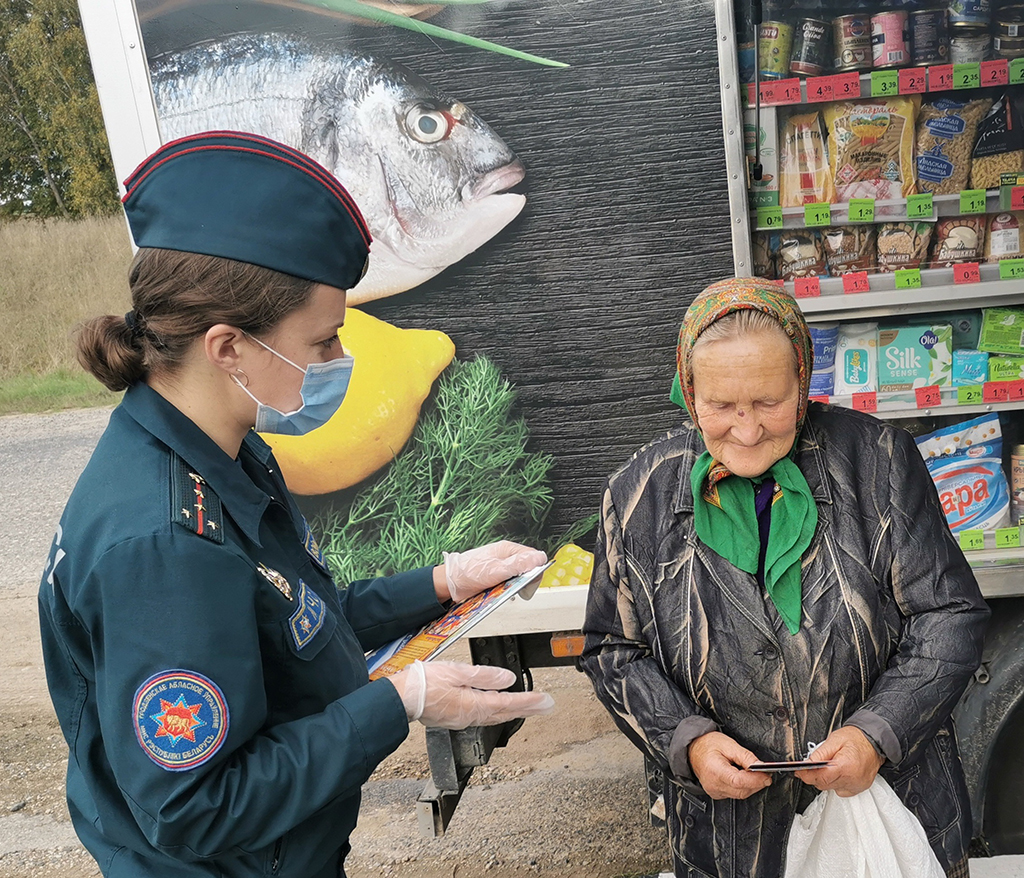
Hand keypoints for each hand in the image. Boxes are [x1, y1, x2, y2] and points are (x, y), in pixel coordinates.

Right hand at [390, 661, 554, 729]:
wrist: (400, 698)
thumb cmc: (423, 683)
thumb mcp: (457, 672)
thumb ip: (484, 676)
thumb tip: (507, 679)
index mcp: (473, 705)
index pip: (508, 704)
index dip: (530, 702)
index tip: (546, 701)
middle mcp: (470, 716)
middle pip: (505, 713)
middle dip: (528, 709)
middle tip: (547, 706)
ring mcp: (462, 719)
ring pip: (495, 717)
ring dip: (514, 711)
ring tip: (530, 707)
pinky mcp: (454, 718)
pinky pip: (482, 716)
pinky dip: (497, 712)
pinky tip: (498, 707)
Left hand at [442, 540, 547, 602]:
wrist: (449, 583)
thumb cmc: (469, 572)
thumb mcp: (497, 570)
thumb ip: (519, 564)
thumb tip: (540, 558)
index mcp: (508, 549)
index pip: (533, 557)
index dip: (535, 571)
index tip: (530, 584)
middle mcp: (506, 556)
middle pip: (527, 567)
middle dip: (526, 580)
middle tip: (518, 590)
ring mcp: (501, 566)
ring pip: (519, 576)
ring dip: (516, 585)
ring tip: (507, 590)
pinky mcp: (496, 575)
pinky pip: (509, 582)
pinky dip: (508, 588)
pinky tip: (501, 592)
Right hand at [688, 731, 772, 799]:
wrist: (693, 749)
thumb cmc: (707, 744)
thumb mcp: (728, 744)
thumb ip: (745, 756)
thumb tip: (760, 766)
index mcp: (715, 771)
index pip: (739, 781)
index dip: (756, 780)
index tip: (767, 775)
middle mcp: (713, 784)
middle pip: (742, 790)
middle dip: (756, 783)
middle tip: (765, 773)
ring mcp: (714, 791)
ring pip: (740, 794)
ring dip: (751, 785)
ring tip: (754, 773)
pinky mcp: (717, 793)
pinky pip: (735, 794)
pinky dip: (743, 787)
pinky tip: (743, 777)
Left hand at [794, 726, 883, 796]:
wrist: (874, 742)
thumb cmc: (857, 738)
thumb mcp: (834, 740)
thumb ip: (819, 753)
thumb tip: (806, 763)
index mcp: (845, 766)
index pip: (820, 777)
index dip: (806, 775)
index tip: (799, 771)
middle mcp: (852, 778)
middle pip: (824, 784)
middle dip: (814, 776)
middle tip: (810, 766)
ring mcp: (857, 785)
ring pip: (831, 788)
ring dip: (825, 779)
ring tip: (828, 766)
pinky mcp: (860, 788)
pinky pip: (840, 790)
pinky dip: (835, 783)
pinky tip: (837, 773)